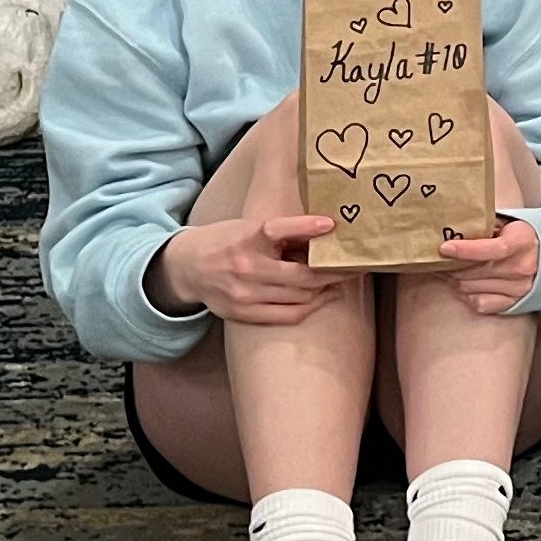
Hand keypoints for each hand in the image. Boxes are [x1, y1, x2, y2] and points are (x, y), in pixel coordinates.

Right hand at [150, 211, 348, 327]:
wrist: (186, 268)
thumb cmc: (225, 242)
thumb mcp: (248, 227)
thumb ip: (281, 231)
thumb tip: (324, 229)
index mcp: (245, 240)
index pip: (278, 230)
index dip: (306, 226)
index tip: (331, 224)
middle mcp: (245, 269)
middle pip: (301, 275)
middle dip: (333, 271)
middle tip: (355, 265)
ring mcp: (245, 296)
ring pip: (300, 297)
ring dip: (326, 289)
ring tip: (342, 280)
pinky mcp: (243, 314)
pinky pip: (288, 316)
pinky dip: (310, 306)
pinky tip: (324, 297)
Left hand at [434, 217, 540, 313]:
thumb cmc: (521, 236)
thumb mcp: (509, 223)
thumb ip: (486, 224)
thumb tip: (454, 227)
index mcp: (522, 243)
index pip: (490, 250)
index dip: (465, 250)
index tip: (444, 247)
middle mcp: (522, 269)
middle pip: (474, 272)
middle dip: (450, 266)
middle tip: (438, 259)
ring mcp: (518, 289)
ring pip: (471, 288)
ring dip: (454, 280)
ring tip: (447, 270)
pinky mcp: (513, 303)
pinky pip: (479, 304)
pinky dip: (467, 295)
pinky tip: (464, 285)